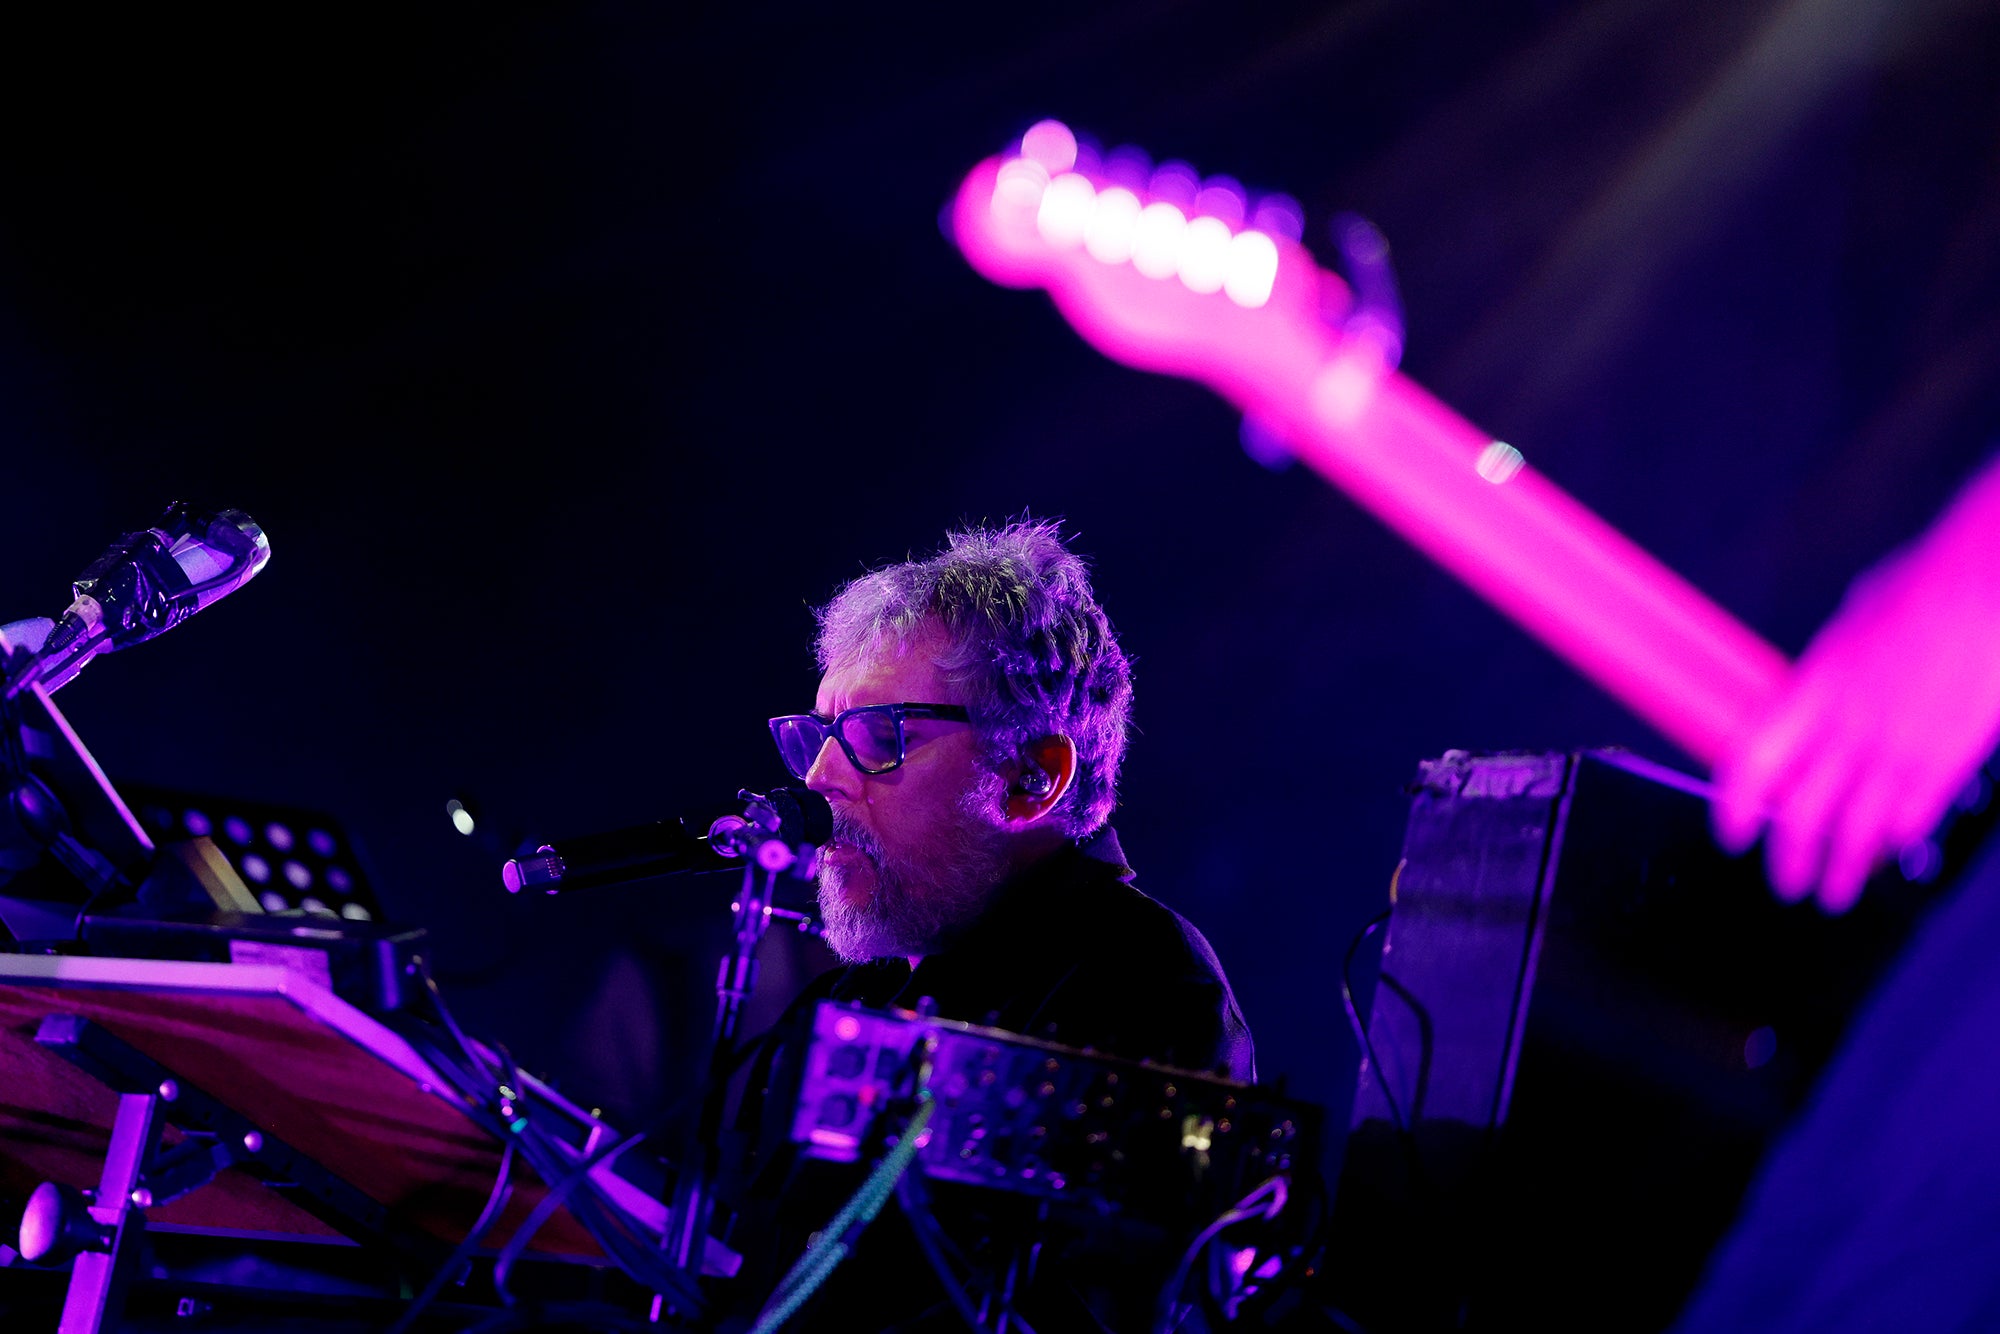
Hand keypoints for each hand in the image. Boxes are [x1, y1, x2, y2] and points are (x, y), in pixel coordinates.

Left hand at [1713, 459, 1999, 910]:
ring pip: (1856, 831)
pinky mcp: (1946, 760)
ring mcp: (1897, 748)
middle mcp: (1847, 727)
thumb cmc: (1922, 587)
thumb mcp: (1850, 624)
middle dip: (1788, 858)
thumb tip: (1812, 691)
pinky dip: (1897, 841)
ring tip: (1833, 892)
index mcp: (1811, 688)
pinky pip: (1913, 817)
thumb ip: (1827, 673)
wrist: (1985, 585)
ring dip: (1842, 869)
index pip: (1751, 764)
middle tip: (1784, 881)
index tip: (1731, 831)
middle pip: (1800, 814)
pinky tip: (1890, 852)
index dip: (1733, 807)